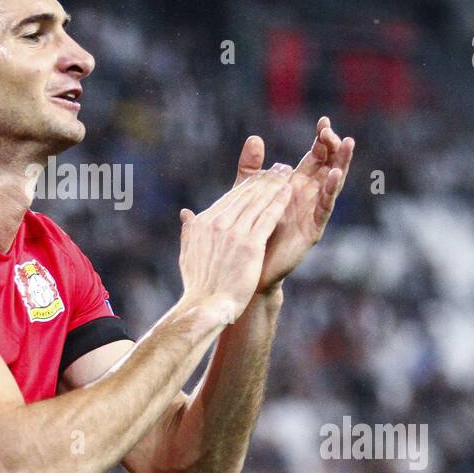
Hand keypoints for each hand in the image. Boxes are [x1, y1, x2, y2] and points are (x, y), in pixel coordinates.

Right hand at [177, 166, 292, 324]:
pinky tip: (288, 192)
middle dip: (265, 179)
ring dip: (275, 185)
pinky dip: (278, 203)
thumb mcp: (188, 252)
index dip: (249, 184)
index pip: (230, 197)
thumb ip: (189, 229)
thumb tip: (185, 213)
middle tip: (280, 167)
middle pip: (246, 195)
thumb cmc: (198, 284)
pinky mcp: (250, 245)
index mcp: (203, 222)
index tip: (262, 176)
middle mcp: (217, 223)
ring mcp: (234, 233)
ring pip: (258, 202)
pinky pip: (268, 218)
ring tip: (287, 174)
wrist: (206, 305)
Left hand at [233, 117, 354, 294]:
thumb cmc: (250, 229)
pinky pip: (324, 207)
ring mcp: (313, 212)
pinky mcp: (313, 229)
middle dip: (332, 147)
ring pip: (332, 184)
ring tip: (347, 144)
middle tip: (333, 130)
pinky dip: (331, 191)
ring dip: (340, 164)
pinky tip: (335, 175)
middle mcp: (309, 196)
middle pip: (328, 166)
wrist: (248, 266)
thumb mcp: (247, 192)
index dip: (320, 140)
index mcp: (296, 184)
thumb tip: (255, 138)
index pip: (314, 157)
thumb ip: (251, 168)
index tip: (323, 121)